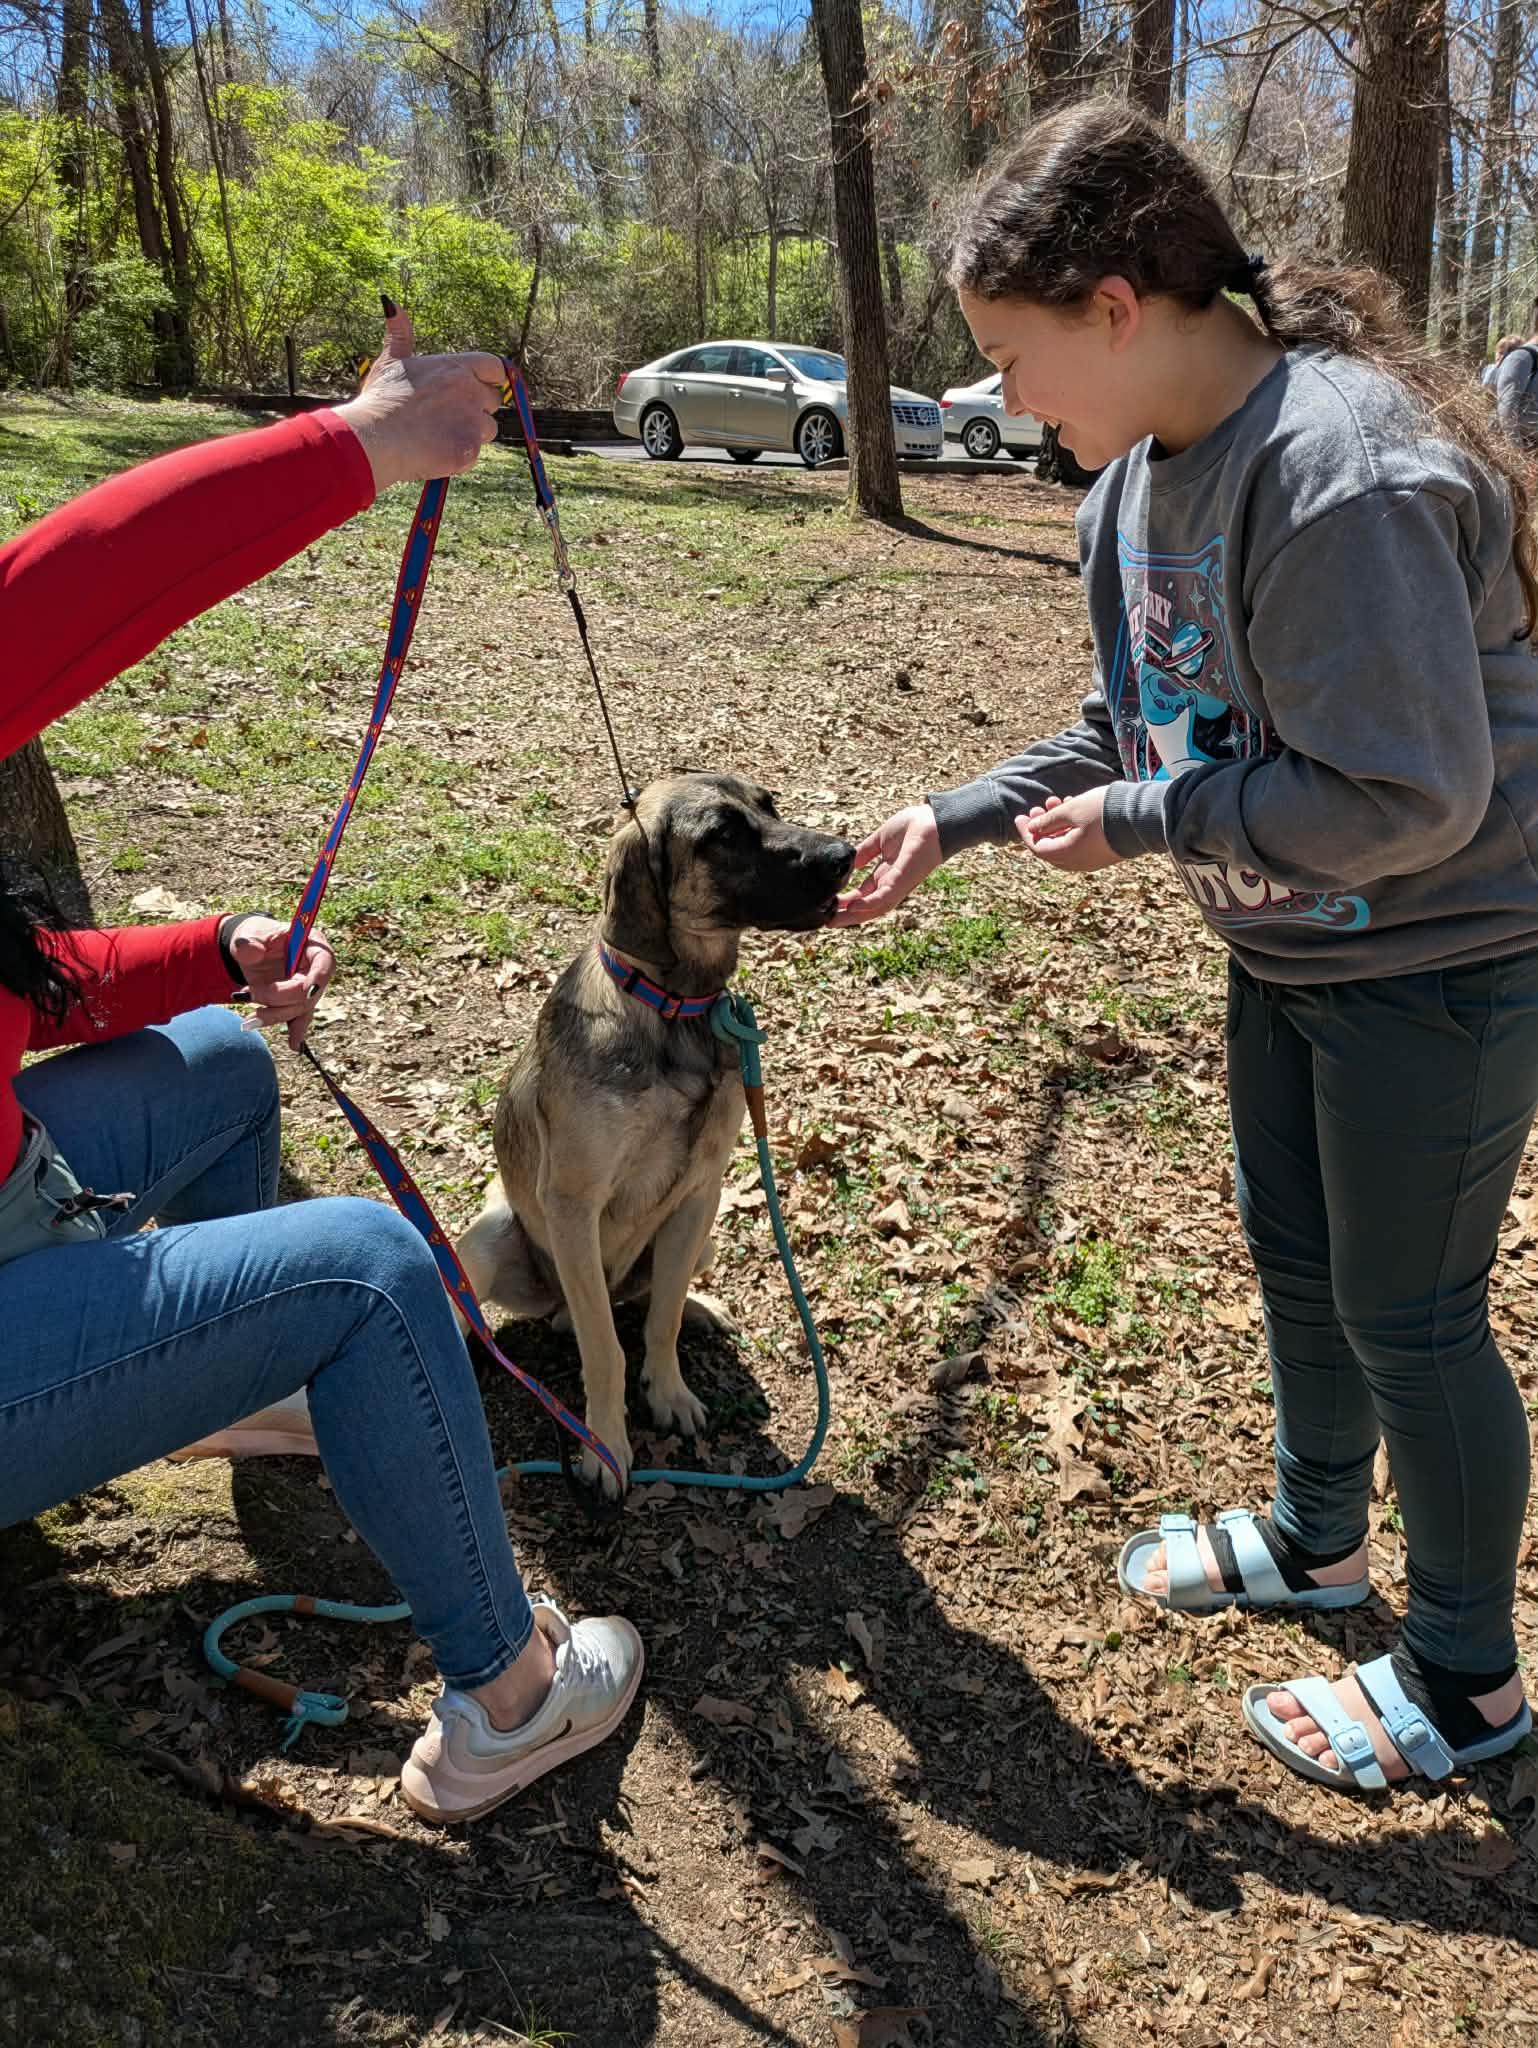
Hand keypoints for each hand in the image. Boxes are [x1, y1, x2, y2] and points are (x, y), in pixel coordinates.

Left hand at [226, 915, 335, 1051]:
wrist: (252, 949)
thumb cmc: (256, 937)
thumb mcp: (250, 935)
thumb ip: (248, 943)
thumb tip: (247, 949)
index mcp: (312, 944)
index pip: (325, 962)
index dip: (318, 977)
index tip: (306, 990)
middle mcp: (315, 968)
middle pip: (308, 992)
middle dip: (279, 999)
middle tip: (249, 995)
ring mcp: (309, 987)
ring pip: (300, 1009)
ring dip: (275, 1016)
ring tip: (249, 1020)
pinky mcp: (299, 1002)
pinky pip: (299, 1018)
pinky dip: (294, 1031)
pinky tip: (293, 1045)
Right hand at [334, 300, 505, 492]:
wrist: (374, 438)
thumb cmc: (381, 401)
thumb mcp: (390, 362)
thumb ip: (400, 336)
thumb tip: (391, 304)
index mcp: (455, 367)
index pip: (495, 367)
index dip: (490, 379)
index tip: (478, 388)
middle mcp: (470, 390)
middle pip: (493, 400)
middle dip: (477, 408)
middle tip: (445, 416)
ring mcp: (472, 420)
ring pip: (487, 429)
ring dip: (470, 434)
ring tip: (437, 435)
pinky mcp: (469, 448)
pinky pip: (474, 454)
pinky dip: (459, 456)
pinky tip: (434, 452)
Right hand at [830, 804, 942, 925]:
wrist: (935, 820)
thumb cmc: (914, 826)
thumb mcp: (880, 839)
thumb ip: (866, 851)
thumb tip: (850, 860)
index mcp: (886, 874)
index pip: (864, 894)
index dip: (846, 901)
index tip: (828, 904)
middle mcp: (891, 883)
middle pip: (866, 906)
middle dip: (846, 914)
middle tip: (825, 921)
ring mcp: (898, 884)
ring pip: (873, 907)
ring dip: (853, 915)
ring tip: (833, 921)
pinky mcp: (904, 880)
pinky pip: (884, 897)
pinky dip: (868, 904)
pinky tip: (852, 906)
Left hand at [1015, 788, 1119, 872]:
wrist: (1142, 817)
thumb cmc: (1104, 811)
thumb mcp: (1071, 810)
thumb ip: (1048, 820)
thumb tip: (1032, 828)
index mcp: (1067, 854)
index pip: (1037, 847)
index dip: (1026, 832)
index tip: (1019, 816)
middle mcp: (1078, 862)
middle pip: (1050, 848)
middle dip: (1041, 827)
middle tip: (1036, 808)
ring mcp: (1092, 860)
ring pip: (1065, 845)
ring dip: (1056, 825)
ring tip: (1055, 802)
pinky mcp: (1103, 854)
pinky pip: (1080, 845)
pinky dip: (1071, 830)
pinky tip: (1073, 810)